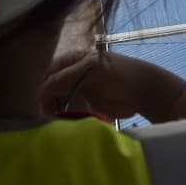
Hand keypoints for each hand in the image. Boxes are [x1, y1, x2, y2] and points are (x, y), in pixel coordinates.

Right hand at [39, 49, 184, 120]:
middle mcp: (73, 75)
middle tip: (48, 116)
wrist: (145, 92)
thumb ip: (66, 78)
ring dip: (57, 111)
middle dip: (49, 101)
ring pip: (59, 101)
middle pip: (52, 88)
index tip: (42, 102)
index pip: (50, 72)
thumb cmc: (121, 74)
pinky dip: (67, 117)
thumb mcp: (92, 69)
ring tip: (57, 122)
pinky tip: (67, 124)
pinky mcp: (87, 106)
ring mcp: (80, 91)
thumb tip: (40, 92)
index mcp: (73, 60)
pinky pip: (70, 112)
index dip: (44, 86)